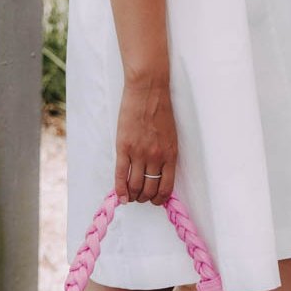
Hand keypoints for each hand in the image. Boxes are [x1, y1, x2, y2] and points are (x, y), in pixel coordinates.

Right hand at [114, 76, 177, 205]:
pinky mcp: (124, 147)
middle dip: (145, 198)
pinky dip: (120, 189)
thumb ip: (166, 154)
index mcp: (171, 154)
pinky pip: (121, 174)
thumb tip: (160, 173)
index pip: (166, 187)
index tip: (156, 201)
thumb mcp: (171, 135)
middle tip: (141, 197)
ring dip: (133, 196)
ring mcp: (139, 152)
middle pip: (149, 189)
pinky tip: (120, 196)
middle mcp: (156, 156)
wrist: (147, 90)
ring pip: (135, 185)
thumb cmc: (160, 109)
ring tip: (131, 196)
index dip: (160, 199)